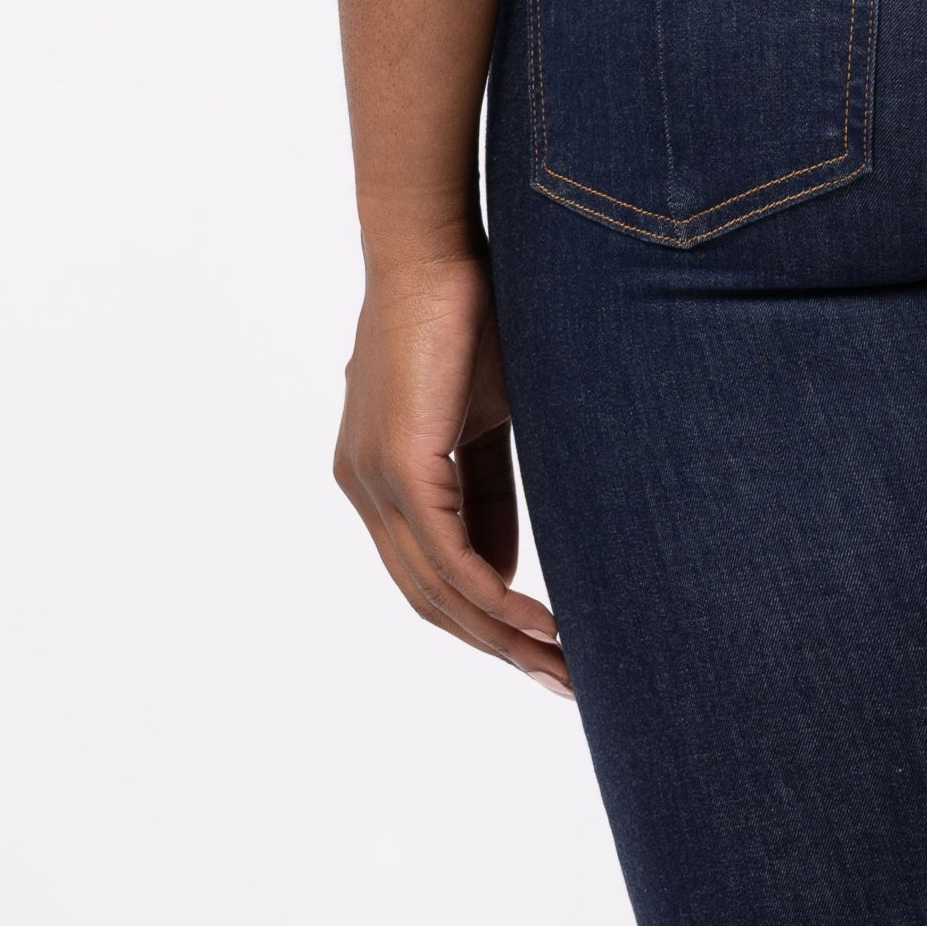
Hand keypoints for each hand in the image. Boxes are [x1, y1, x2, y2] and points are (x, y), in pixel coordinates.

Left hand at [333, 251, 572, 694]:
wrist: (435, 244)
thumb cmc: (468, 310)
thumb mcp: (485, 417)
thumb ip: (487, 490)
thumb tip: (508, 566)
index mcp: (379, 477)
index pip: (428, 572)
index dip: (484, 619)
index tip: (543, 649)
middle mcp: (364, 489)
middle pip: (429, 598)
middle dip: (497, 648)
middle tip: (561, 682)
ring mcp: (375, 481)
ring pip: (438, 591)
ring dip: (502, 638)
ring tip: (563, 667)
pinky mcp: (400, 466)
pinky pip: (448, 559)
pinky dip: (496, 600)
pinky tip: (540, 624)